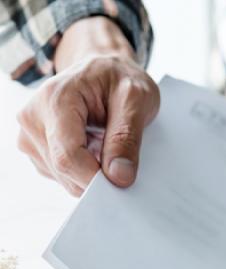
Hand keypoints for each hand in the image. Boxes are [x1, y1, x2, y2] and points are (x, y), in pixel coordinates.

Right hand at [15, 17, 158, 195]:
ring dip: (91, 172)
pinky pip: (61, 175)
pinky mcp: (35, 148)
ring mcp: (30, 135)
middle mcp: (33, 117)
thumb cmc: (119, 79)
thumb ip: (127, 137)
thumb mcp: (136, 99)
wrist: (103, 69)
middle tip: (124, 159)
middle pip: (64, 169)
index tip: (122, 181)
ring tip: (107, 144)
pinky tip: (96, 149)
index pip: (68, 156)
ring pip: (63, 177)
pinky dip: (84, 170)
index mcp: (54, 99)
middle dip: (98, 175)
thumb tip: (119, 176)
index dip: (96, 177)